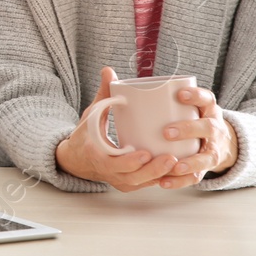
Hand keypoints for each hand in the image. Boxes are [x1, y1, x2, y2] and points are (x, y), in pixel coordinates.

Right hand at [56, 68, 178, 190]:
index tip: (145, 153)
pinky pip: (145, 185)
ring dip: (160, 176)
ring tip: (177, 163)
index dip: (130, 161)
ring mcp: (119, 181)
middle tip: (171, 158)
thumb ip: (103, 95)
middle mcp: (108, 173)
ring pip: (142, 183)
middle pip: (133, 177)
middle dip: (153, 170)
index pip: (113, 163)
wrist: (77, 159)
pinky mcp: (128, 184)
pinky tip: (176, 172)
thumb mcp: (91, 115)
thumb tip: (109, 71)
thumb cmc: (86, 135)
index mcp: (96, 155)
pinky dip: (160, 180)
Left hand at [154, 84, 238, 188]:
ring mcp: (213, 149)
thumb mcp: (182, 104)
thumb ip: (152, 94)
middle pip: (208, 128)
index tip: (179, 94)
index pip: (207, 99)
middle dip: (189, 130)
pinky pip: (197, 176)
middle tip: (166, 132)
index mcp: (207, 109)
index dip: (196, 96)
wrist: (215, 141)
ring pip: (208, 157)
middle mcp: (214, 129)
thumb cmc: (187, 118)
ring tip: (174, 165)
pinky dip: (181, 181)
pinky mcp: (206, 167)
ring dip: (191, 162)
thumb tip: (109, 72)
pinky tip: (164, 182)